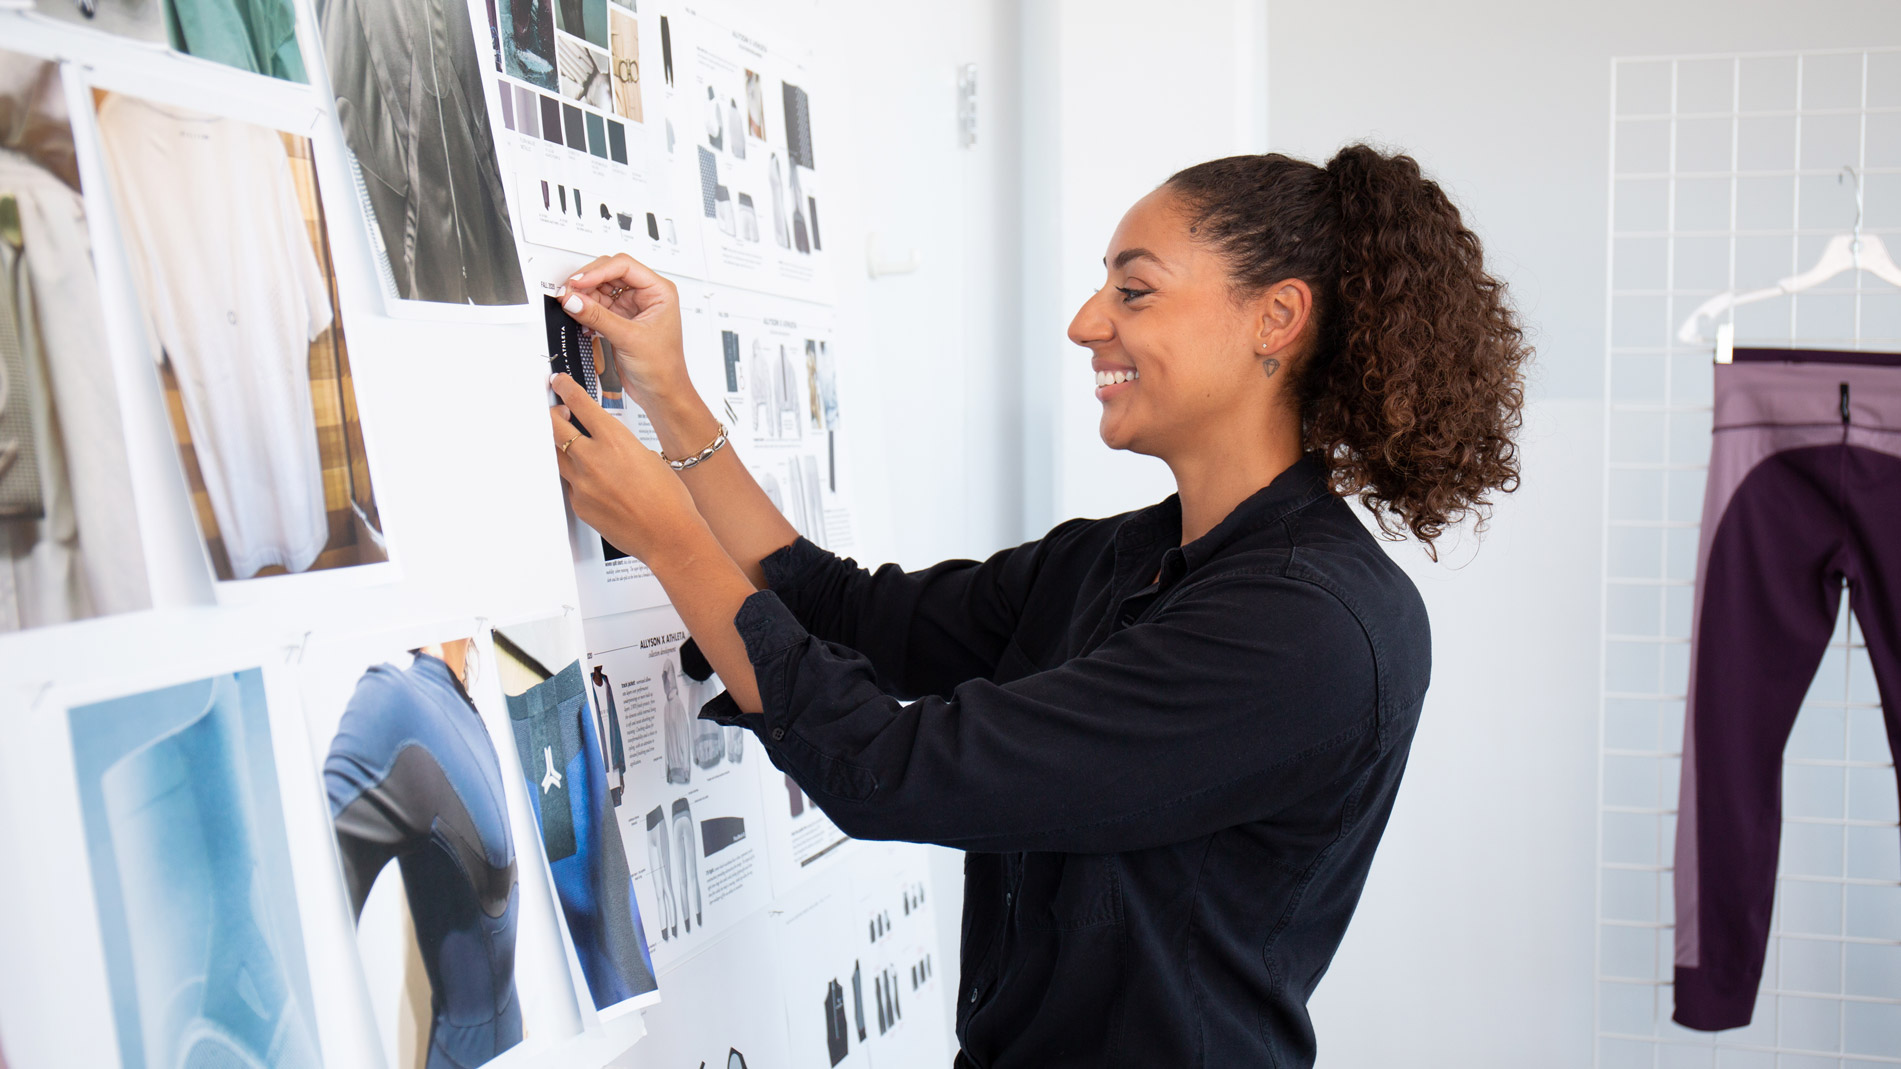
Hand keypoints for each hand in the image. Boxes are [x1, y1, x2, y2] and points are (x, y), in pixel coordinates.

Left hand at [548, 372, 701, 561]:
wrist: (669, 535)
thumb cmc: (669, 499)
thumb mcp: (649, 457)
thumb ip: (622, 446)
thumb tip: (608, 446)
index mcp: (615, 440)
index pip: (580, 404)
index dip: (566, 389)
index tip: (560, 383)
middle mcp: (593, 459)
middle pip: (555, 427)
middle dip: (553, 414)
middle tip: (556, 410)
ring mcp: (582, 484)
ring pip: (556, 455)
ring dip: (560, 445)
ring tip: (568, 443)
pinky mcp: (580, 505)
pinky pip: (569, 484)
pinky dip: (575, 477)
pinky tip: (588, 479)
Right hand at [556, 254, 688, 406]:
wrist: (661, 393)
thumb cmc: (663, 368)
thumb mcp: (629, 338)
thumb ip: (598, 317)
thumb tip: (574, 300)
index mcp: (659, 291)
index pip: (624, 266)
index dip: (598, 271)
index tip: (578, 283)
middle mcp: (646, 295)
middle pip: (609, 273)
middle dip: (587, 282)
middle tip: (569, 293)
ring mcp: (631, 307)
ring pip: (600, 289)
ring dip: (584, 296)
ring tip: (572, 306)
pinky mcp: (619, 320)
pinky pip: (597, 306)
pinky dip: (586, 310)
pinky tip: (580, 319)